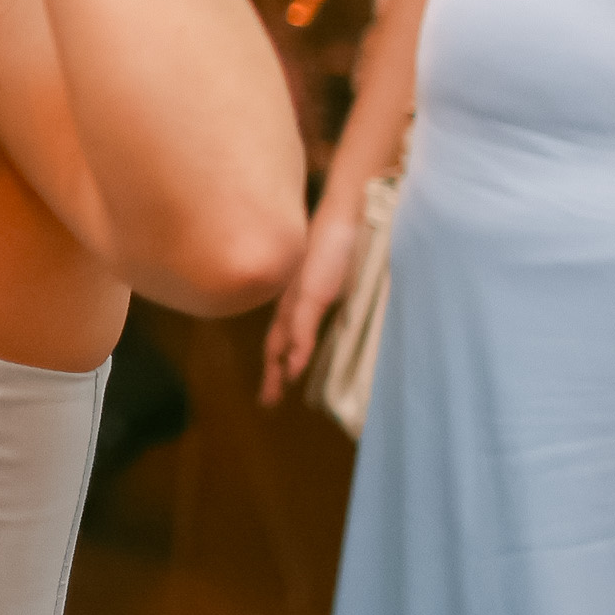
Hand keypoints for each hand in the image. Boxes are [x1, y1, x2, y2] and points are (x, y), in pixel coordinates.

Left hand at [258, 183, 361, 405]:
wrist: (346, 213)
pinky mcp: (313, 291)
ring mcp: (300, 295)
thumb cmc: (344, 241)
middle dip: (272, 372)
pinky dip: (297, 350)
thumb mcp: (333, 276)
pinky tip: (293, 369)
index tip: (275, 382)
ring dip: (279, 367)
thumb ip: (327, 296)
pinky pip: (301, 326)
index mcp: (296, 295)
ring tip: (276, 391)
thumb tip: (331, 313)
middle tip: (268, 401)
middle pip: (276, 340)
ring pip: (283, 338)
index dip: (275, 358)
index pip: (280, 333)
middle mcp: (292, 297)